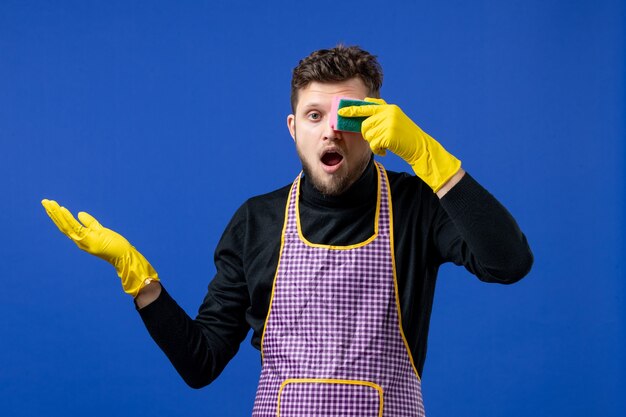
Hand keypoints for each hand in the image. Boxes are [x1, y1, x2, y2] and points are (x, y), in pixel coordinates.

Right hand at [41, 199, 158, 296]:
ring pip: (65, 226)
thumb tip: (79, 213)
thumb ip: (90, 223)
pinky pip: (75, 227)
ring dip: (56, 214)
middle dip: (52, 213)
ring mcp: (83, 241)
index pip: (66, 226)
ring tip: (49, 203)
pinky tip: (62, 209)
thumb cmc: (114, 245)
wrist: (124, 256)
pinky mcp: (89, 240)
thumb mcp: (100, 230)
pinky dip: (68, 218)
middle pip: (62, 225)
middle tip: (43, 201)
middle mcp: (79, 241)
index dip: (57, 216)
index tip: (50, 205)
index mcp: (81, 238)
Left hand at [338, 98, 461, 191]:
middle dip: (367, 135)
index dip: (352, 110)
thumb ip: (381, 113)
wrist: (420, 147)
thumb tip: (363, 106)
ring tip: (384, 145)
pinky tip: (385, 151)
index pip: (366, 106)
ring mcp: (389, 123)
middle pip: (365, 125)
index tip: (340, 111)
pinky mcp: (389, 135)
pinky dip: (378, 150)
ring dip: (374, 144)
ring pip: (368, 135)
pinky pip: (374, 144)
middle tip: (376, 140)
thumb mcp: (395, 119)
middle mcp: (388, 113)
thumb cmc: (405, 136)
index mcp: (389, 108)